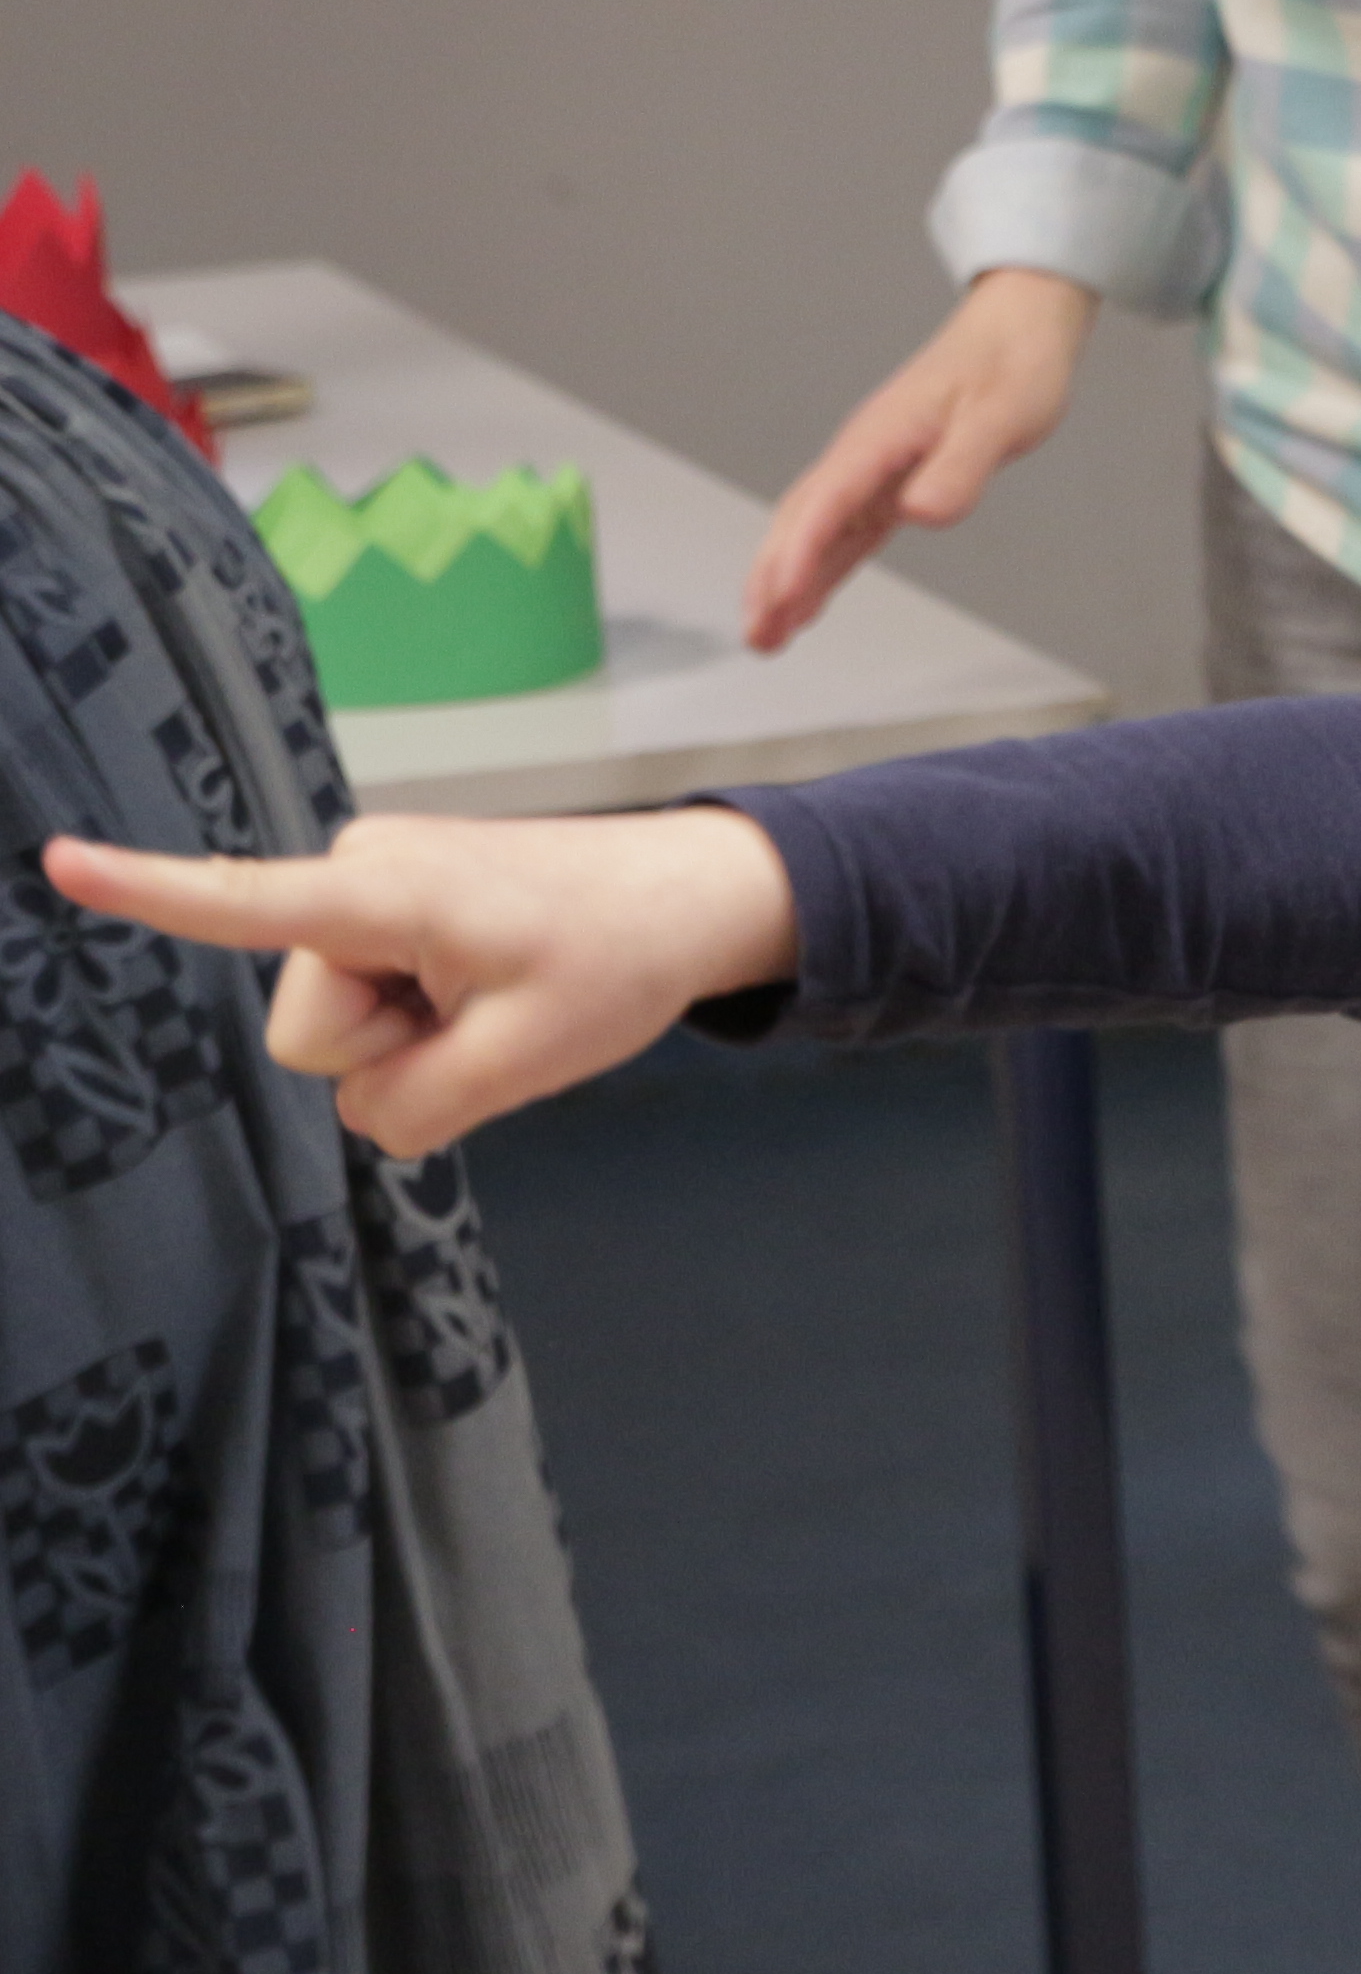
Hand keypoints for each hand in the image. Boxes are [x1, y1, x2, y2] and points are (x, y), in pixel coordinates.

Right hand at [37, 811, 801, 1156]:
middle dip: (392, 1051)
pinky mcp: (388, 906)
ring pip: (342, 1027)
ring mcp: (370, 886)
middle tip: (492, 1013)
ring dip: (417, 1036)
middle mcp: (358, 873)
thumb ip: (414, 1106)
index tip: (60, 861)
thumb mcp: (525, 1060)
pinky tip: (489, 983)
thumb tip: (364, 1112)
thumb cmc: (617, 961)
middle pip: (315, 1034)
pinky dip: (428, 1015)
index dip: (147, 892)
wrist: (685, 896)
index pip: (243, 901)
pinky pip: (374, 1001)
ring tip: (500, 991)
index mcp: (384, 893)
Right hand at [746, 269, 1098, 651]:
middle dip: (772, 579)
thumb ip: (961, 466)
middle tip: (757, 635)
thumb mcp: (1000, 417)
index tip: (781, 598)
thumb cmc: (1012, 366)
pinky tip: (808, 600)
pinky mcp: (890, 478)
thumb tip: (921, 512)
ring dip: (787, 582)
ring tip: (766, 636)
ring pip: (813, 530)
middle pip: (801, 521)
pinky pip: (844, 529)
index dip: (800, 553)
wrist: (1017, 329)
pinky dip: (821, 565)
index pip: (827, 503)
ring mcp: (872, 465)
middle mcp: (864, 452)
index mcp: (881, 436)